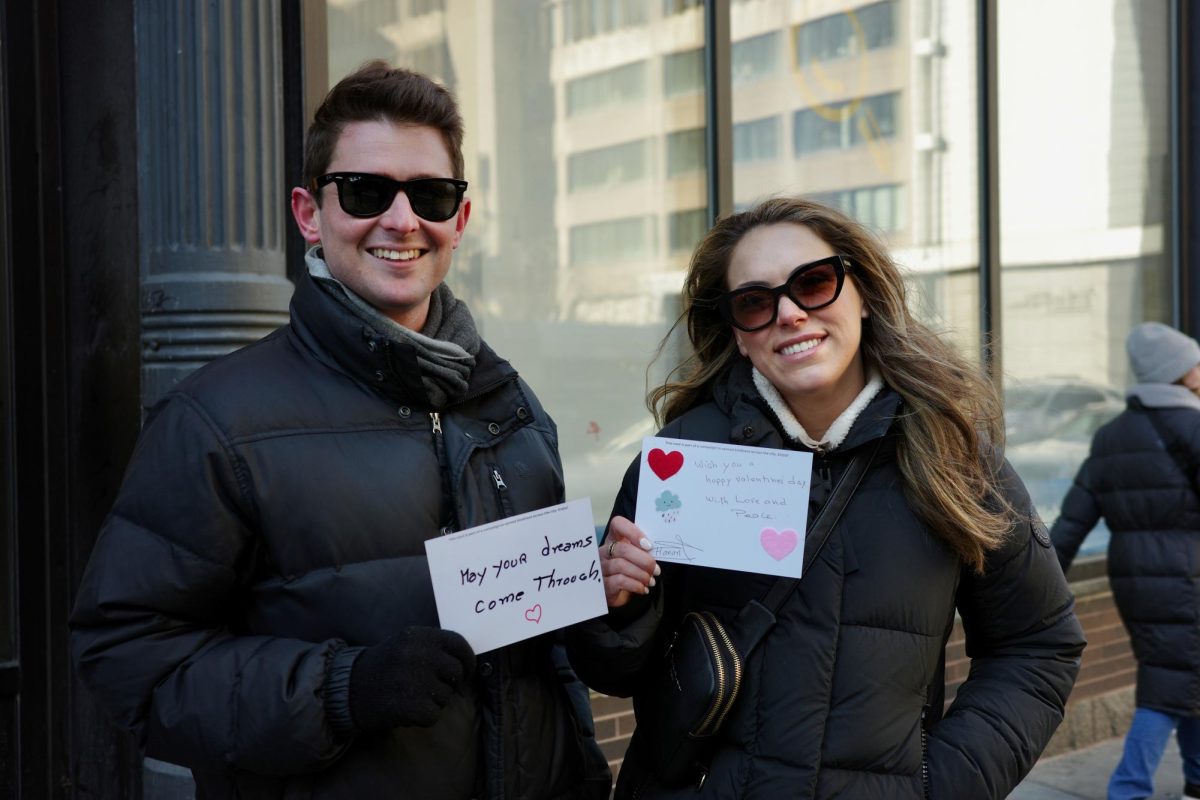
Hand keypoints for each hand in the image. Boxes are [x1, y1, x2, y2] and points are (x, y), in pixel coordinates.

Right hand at [348, 627, 475, 732]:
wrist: (347, 689)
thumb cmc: (384, 667)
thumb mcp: (406, 645)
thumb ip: (433, 648)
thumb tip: (467, 661)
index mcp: (418, 636)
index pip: (458, 644)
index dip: (468, 659)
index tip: (467, 670)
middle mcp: (417, 655)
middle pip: (456, 671)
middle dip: (450, 682)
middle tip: (432, 686)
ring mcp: (413, 680)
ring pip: (446, 695)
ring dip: (435, 700)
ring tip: (411, 695)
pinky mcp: (409, 706)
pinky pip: (434, 714)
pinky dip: (424, 716)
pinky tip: (407, 709)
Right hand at [601, 515, 659, 607]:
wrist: (620, 595)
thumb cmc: (630, 572)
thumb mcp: (636, 558)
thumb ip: (643, 550)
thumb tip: (657, 551)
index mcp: (614, 539)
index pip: (618, 524)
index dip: (633, 532)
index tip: (648, 545)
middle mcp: (605, 551)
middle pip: (623, 549)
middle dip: (644, 560)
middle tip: (656, 570)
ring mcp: (601, 567)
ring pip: (621, 566)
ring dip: (641, 574)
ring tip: (651, 581)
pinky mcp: (603, 583)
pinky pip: (619, 581)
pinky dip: (635, 585)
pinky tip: (643, 589)